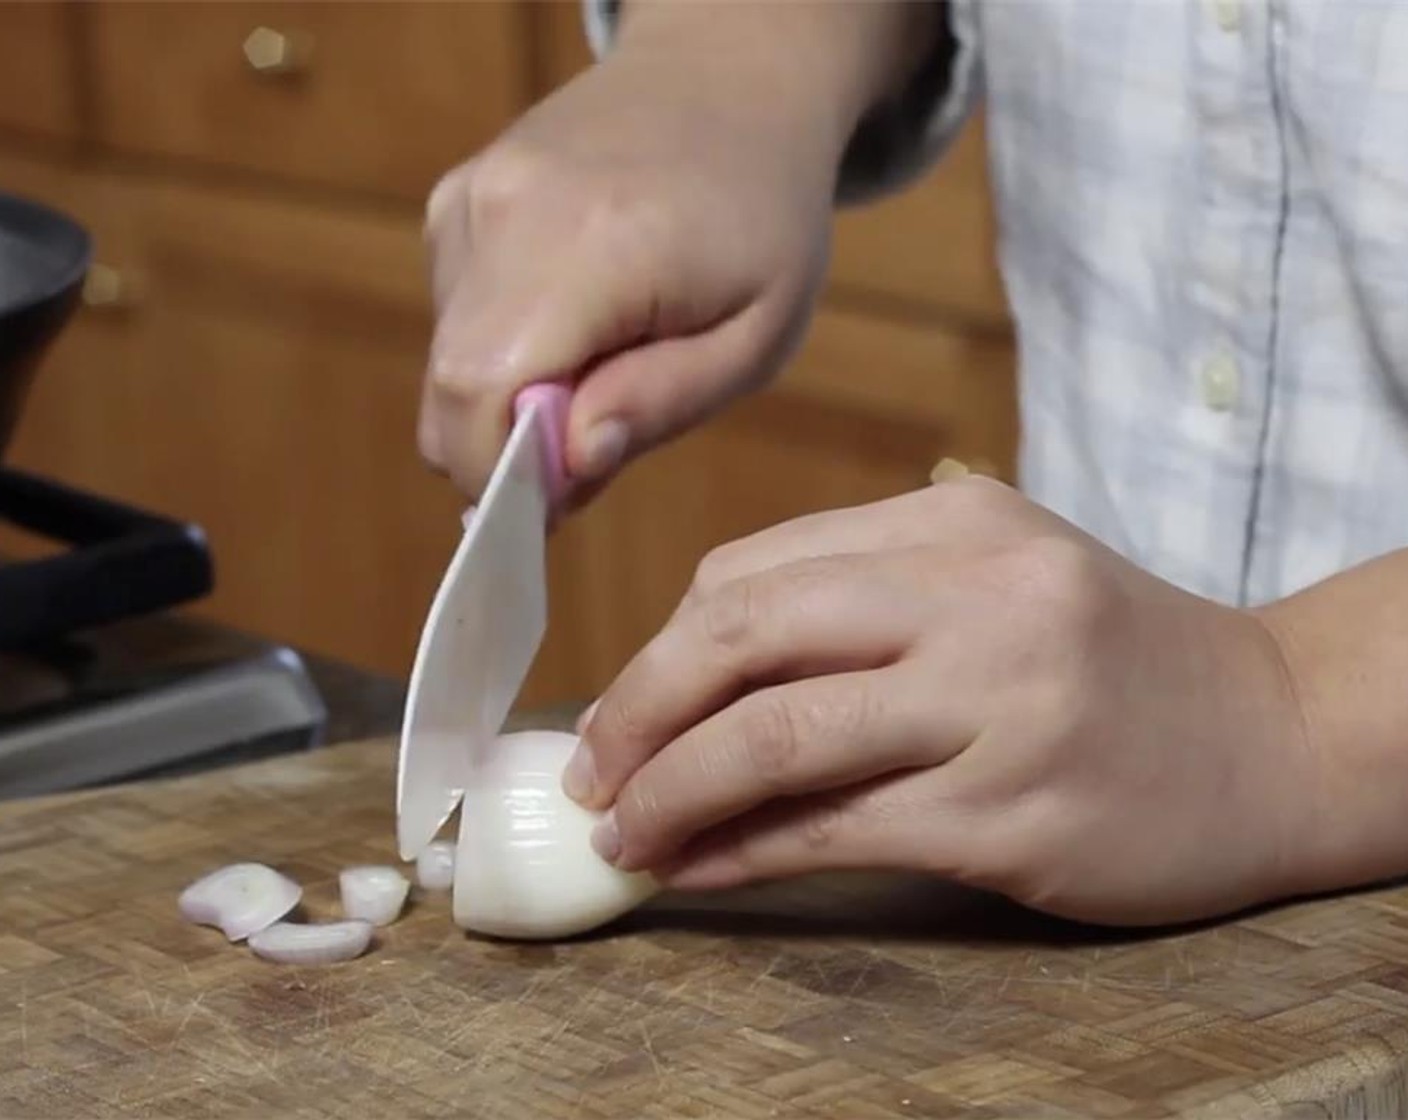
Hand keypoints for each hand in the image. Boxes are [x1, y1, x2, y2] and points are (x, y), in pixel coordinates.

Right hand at [418, 15, 850, 503]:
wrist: (727, 83)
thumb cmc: (763, 219)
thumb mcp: (757, 335)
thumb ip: (658, 403)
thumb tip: (563, 465)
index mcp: (596, 244)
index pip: (482, 391)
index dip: (502, 475)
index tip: (560, 505)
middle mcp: (509, 210)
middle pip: (449, 388)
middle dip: (505, 454)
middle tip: (592, 452)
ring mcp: (471, 198)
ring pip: (446, 362)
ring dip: (512, 400)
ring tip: (604, 363)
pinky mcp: (456, 199)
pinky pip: (452, 318)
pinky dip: (503, 351)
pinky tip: (575, 319)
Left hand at [568, 475, 1318, 926]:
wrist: (1277, 733)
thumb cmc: (1115, 659)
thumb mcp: (1003, 576)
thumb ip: (870, 591)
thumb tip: (700, 660)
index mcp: (956, 526)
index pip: (755, 571)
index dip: (663, 646)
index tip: (623, 707)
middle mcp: (974, 597)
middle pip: (742, 634)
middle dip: (638, 708)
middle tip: (591, 770)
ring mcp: (997, 703)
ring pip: (775, 737)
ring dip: (671, 791)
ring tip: (623, 833)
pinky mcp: (1012, 811)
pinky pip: (834, 829)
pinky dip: (740, 852)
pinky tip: (696, 870)